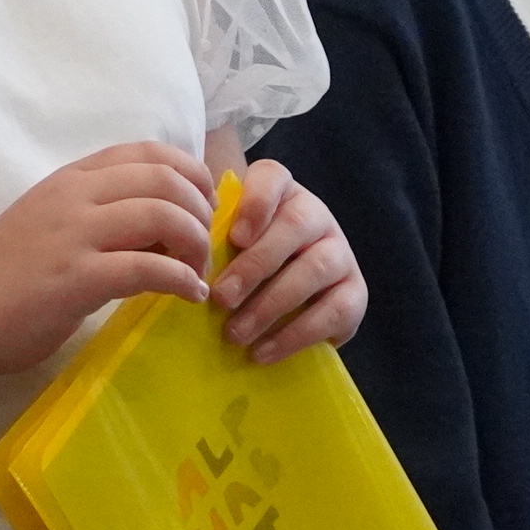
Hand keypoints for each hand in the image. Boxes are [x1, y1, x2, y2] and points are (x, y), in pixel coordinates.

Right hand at [0, 142, 219, 373]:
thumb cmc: (3, 277)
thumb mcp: (52, 225)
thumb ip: (99, 216)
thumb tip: (161, 229)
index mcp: (70, 179)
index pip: (146, 151)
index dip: (190, 172)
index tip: (203, 202)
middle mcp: (74, 196)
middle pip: (164, 179)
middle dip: (201, 209)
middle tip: (206, 242)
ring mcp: (75, 234)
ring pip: (163, 215)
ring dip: (196, 243)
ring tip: (199, 269)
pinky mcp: (78, 278)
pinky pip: (150, 269)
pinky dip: (183, 280)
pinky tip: (190, 295)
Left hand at [211, 157, 365, 361]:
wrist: (290, 304)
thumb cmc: (245, 266)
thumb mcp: (225, 244)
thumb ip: (206, 238)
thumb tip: (174, 258)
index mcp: (282, 193)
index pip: (272, 178)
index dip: (256, 203)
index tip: (233, 236)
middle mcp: (317, 215)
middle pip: (294, 225)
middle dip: (255, 264)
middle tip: (221, 297)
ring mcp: (341, 252)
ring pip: (315, 268)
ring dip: (272, 303)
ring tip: (236, 333)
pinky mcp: (355, 292)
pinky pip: (334, 311)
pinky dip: (295, 335)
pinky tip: (263, 352)